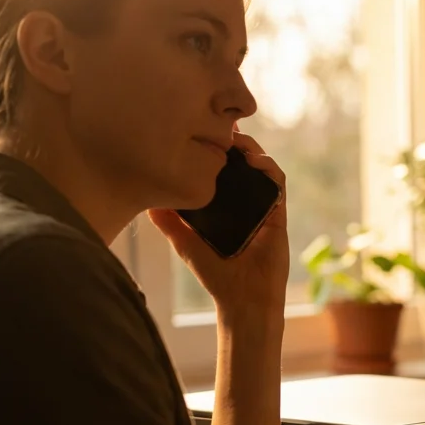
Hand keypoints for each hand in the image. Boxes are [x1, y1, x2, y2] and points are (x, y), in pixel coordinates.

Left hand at [148, 129, 289, 324]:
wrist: (243, 298)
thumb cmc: (215, 274)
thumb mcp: (184, 242)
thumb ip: (168, 222)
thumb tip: (146, 200)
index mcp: (223, 204)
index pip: (220, 169)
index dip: (213, 148)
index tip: (198, 131)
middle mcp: (243, 201)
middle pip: (242, 161)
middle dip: (232, 141)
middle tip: (218, 126)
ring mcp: (262, 205)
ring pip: (262, 166)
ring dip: (252, 149)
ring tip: (236, 139)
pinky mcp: (277, 213)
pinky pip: (277, 184)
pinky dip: (269, 168)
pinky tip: (255, 161)